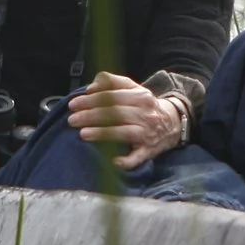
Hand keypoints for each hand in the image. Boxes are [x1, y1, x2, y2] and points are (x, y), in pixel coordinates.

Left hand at [67, 72, 185, 169]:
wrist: (172, 123)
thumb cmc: (144, 106)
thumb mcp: (133, 89)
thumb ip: (113, 83)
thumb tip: (92, 86)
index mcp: (140, 96)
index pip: (113, 96)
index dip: (92, 99)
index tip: (74, 104)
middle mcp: (145, 113)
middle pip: (116, 113)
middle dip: (92, 115)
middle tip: (72, 119)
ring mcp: (148, 133)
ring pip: (124, 132)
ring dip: (102, 133)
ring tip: (83, 134)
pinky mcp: (149, 151)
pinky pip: (137, 158)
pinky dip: (126, 161)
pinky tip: (113, 161)